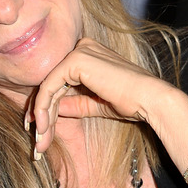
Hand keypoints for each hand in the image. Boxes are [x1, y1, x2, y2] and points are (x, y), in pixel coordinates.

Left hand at [26, 38, 172, 154]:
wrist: (149, 99)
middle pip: (52, 83)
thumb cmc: (131, 102)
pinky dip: (44, 109)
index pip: (60, 80)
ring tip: (41, 141)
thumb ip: (75, 103)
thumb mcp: (96, 104)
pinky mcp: (75, 61)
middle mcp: (82, 47)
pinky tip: (44, 127)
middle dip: (43, 114)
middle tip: (38, 140)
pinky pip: (49, 87)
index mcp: (89, 53)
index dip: (48, 105)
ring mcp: (78, 51)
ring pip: (48, 87)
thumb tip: (54, 110)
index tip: (41, 128)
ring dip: (42, 117)